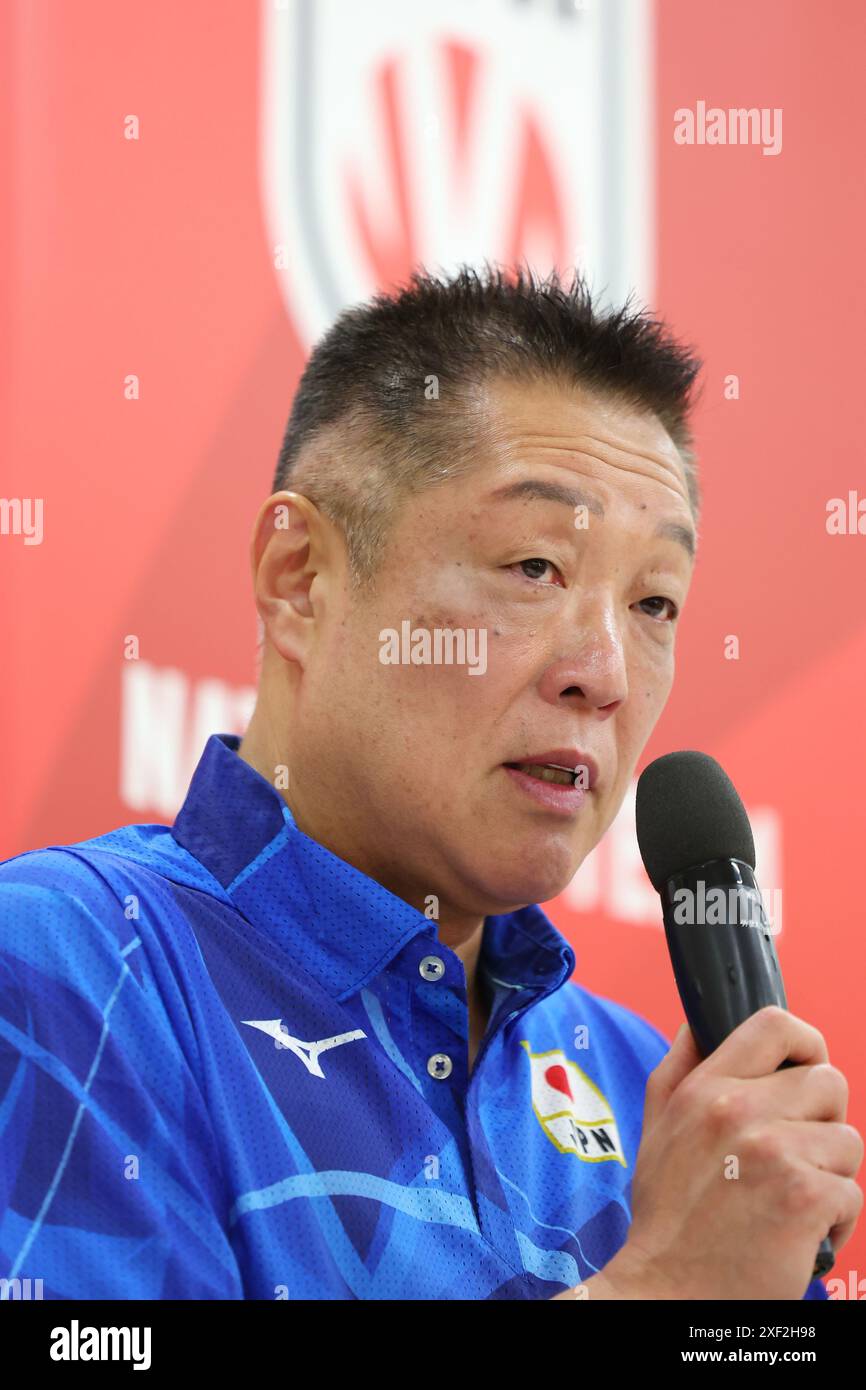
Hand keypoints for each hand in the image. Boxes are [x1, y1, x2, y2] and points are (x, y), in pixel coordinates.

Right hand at [553, 1008, 862, 1299]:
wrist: (670, 1290)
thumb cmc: (668, 1214)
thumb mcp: (657, 1124)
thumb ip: (680, 1066)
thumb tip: (702, 1020)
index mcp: (706, 1088)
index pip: (775, 1025)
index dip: (806, 1044)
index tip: (805, 1070)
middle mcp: (738, 1110)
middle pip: (828, 1082)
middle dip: (823, 1121)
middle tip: (795, 1156)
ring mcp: (774, 1152)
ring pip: (848, 1141)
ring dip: (831, 1175)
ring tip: (792, 1200)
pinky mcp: (805, 1198)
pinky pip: (853, 1194)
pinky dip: (836, 1222)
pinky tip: (801, 1234)